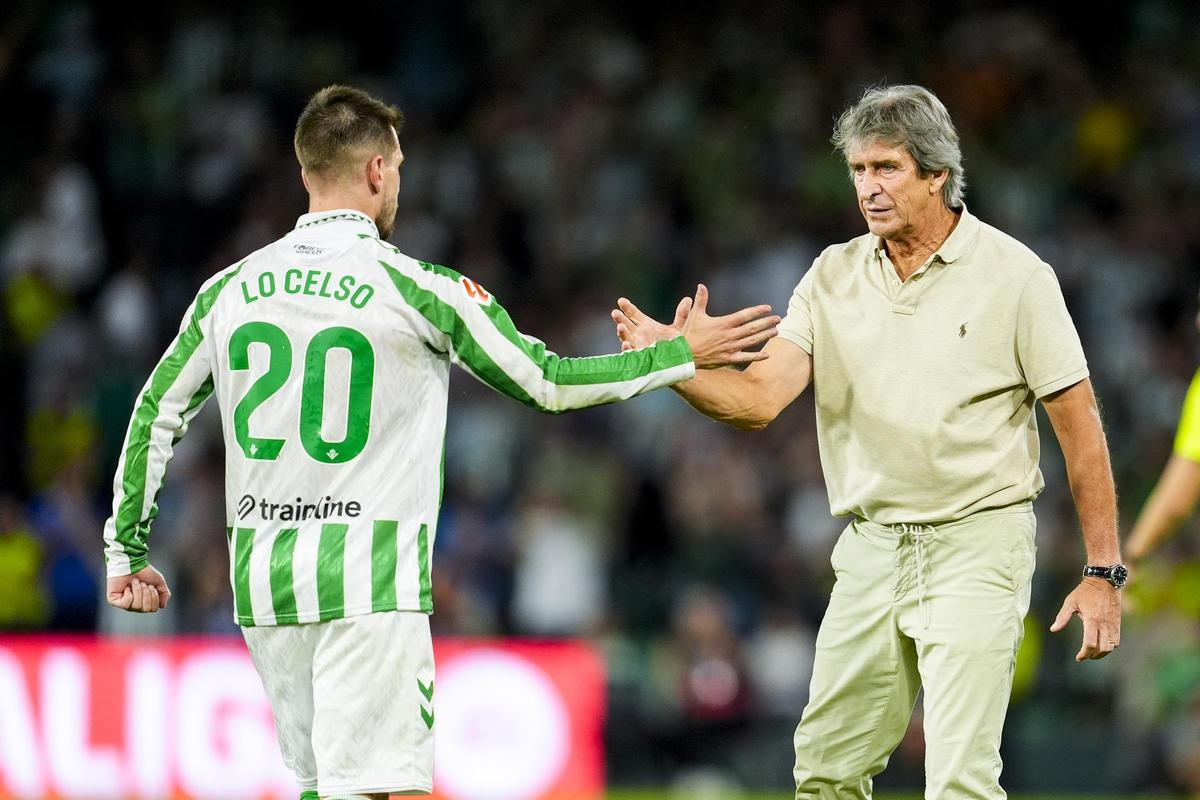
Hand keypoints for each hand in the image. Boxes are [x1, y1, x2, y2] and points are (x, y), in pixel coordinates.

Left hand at [107, 565, 171, 612]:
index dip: (154, 597)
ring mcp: (124, 604)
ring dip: (138, 591)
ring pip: (136, 606)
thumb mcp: (159, 582)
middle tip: (143, 583)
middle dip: (146, 594)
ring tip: (134, 582)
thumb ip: (165, 594)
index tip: (150, 585)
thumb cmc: (144, 572)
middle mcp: (134, 606)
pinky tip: (126, 587)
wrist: (132, 563)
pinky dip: (129, 593)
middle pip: (146, 609)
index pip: (153, 609)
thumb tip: (162, 606)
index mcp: (145, 603)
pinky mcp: (114, 601)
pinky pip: (126, 604)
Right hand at [612, 296, 691, 350]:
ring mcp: (637, 345)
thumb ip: (681, 315)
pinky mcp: (638, 356)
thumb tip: (688, 300)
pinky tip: (626, 343)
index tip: (621, 300)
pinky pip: (630, 352)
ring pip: (625, 337)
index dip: (627, 307)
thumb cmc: (674, 346)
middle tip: (615, 312)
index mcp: (645, 325)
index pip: (633, 313)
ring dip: (621, 332)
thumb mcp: (677, 329)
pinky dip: (627, 348)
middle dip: (620, 318)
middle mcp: (638, 334)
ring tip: (620, 326)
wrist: (675, 363)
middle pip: (626, 324)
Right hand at [613, 285, 778, 368]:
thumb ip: (700, 300)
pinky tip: (767, 354)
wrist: (683, 355)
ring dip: (764, 336)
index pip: (744, 315)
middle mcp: (729, 335)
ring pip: (751, 341)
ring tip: (776, 331)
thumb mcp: (695, 315)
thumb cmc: (689, 334)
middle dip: (766, 323)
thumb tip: (701, 285)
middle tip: (778, 319)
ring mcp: (730, 348)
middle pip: (752, 328)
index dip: (757, 311)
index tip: (768, 308)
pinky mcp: (728, 359)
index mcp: (723, 323)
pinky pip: (745, 357)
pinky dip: (756, 356)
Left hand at [1050, 578, 1120, 660]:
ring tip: (1092, 653)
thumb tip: (1053, 629)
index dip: (1084, 654)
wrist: (1104, 581)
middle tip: (1085, 656)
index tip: (1078, 657)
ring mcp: (1113, 624)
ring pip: (1111, 646)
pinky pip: (1116, 640)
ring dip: (1102, 653)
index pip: (1089, 643)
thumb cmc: (1084, 592)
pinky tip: (1101, 646)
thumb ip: (1062, 617)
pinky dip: (1110, 647)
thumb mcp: (1070, 602)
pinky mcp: (1118, 623)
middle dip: (1093, 656)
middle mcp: (1104, 624)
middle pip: (1102, 648)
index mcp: (1091, 619)